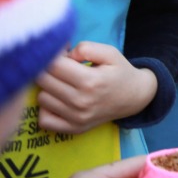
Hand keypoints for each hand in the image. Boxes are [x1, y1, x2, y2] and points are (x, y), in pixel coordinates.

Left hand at [36, 43, 157, 132]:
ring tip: (63, 84)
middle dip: (49, 70)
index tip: (63, 54)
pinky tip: (59, 100)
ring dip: (49, 88)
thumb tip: (65, 55)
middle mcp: (81, 101)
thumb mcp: (110, 52)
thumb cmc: (120, 72)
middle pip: (44, 81)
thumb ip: (86, 48)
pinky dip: (47, 109)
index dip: (54, 55)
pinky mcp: (73, 129)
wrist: (135, 97)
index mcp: (91, 81)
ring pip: (42, 98)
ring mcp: (76, 118)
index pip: (53, 65)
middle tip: (62, 68)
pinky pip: (44, 120)